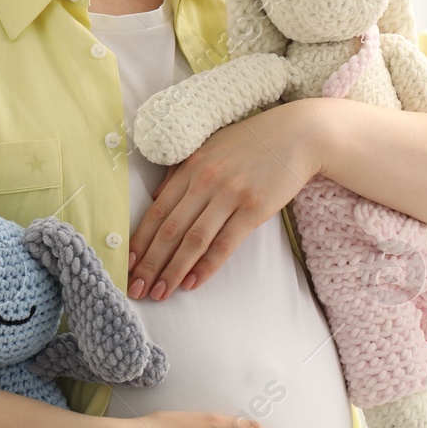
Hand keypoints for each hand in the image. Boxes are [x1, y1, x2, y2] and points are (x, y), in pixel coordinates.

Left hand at [127, 99, 326, 300]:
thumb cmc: (252, 141)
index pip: (157, 211)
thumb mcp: (210, 147)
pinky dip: (206, 267)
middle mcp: (205, 180)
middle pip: (170, 230)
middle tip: (135, 289)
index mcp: (190, 166)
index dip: (140, 240)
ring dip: (172, 271)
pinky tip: (191, 284)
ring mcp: (230, 194)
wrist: (299, 134)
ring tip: (159, 293)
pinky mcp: (254, 208)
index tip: (126, 264)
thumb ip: (182, 171)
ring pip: (193, 241)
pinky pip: (225, 244)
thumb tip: (157, 197)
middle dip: (149, 263)